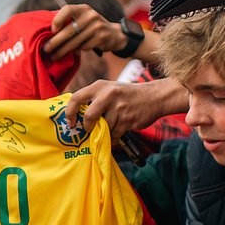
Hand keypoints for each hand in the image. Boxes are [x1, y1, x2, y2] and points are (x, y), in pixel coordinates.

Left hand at [44, 4, 125, 58]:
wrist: (114, 34)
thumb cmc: (90, 27)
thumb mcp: (82, 19)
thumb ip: (69, 21)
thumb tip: (47, 31)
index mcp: (83, 8)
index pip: (67, 9)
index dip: (57, 19)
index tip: (51, 31)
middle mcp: (90, 15)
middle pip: (69, 29)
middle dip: (56, 42)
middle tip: (46, 50)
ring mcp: (97, 26)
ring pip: (76, 41)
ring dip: (64, 51)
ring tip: (55, 56)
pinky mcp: (102, 38)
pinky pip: (84, 47)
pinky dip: (77, 51)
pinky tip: (73, 54)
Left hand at [63, 78, 181, 139]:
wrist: (154, 97)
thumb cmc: (127, 95)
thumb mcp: (109, 89)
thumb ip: (93, 98)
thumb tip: (74, 115)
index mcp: (99, 86)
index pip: (76, 98)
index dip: (70, 113)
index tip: (70, 123)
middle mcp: (108, 95)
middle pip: (88, 116)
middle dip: (87, 127)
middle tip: (90, 130)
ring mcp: (119, 107)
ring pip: (103, 127)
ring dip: (105, 132)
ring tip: (112, 126)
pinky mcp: (127, 120)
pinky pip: (114, 134)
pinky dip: (113, 137)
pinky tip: (118, 132)